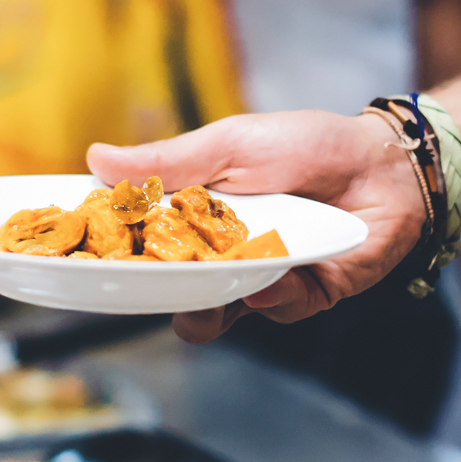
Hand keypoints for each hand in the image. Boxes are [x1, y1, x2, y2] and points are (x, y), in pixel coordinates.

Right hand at [88, 112, 427, 342]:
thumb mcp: (230, 143)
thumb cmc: (306, 146)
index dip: (107, 255)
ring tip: (209, 284)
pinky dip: (269, 296)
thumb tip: (95, 159)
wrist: (383, 164)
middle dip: (147, 296)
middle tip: (140, 280)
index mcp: (191, 218)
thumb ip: (169, 161)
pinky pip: (271, 311)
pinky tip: (271, 278)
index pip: (137, 246)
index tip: (77, 256)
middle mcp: (218, 257)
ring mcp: (257, 281)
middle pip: (164, 296)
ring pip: (209, 317)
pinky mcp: (301, 298)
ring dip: (204, 305)